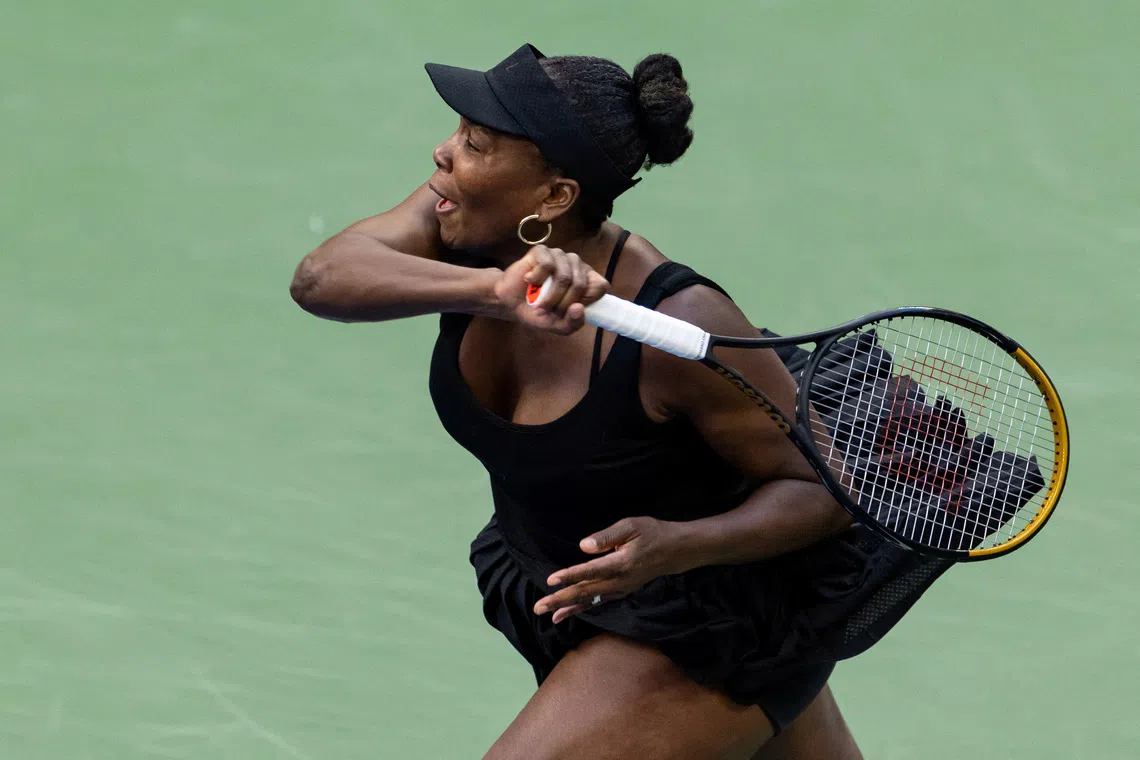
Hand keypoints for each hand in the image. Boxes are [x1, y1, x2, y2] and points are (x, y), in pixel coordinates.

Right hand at [494, 245, 608, 333]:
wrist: (510, 303)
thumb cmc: (537, 312)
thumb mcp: (558, 326)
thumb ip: (572, 323)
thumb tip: (579, 308)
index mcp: (586, 281)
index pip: (601, 286)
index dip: (587, 300)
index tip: (570, 308)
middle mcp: (576, 265)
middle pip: (581, 285)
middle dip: (562, 303)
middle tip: (548, 310)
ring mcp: (560, 256)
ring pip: (564, 276)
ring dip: (549, 296)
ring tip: (538, 302)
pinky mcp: (543, 251)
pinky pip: (547, 265)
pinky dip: (536, 279)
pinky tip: (529, 281)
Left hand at [533, 517, 690, 623]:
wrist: (674, 551)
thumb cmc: (651, 533)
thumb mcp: (631, 526)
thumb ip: (606, 537)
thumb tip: (583, 546)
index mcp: (620, 563)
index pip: (590, 571)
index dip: (570, 576)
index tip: (550, 580)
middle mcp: (619, 581)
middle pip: (585, 592)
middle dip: (560, 599)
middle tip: (538, 607)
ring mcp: (620, 589)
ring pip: (590, 601)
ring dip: (567, 608)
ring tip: (547, 615)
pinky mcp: (620, 592)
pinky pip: (597, 603)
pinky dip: (581, 608)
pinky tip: (566, 614)